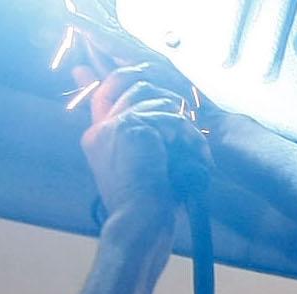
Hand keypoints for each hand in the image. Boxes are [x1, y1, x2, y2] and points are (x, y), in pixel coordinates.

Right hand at [73, 65, 204, 219]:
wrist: (139, 224)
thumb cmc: (147, 206)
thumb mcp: (144, 167)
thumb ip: (147, 139)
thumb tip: (164, 116)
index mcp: (97, 139)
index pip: (104, 95)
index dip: (120, 78)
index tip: (139, 68)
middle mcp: (100, 130)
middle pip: (136, 87)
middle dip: (168, 101)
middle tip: (188, 122)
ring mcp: (113, 126)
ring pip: (158, 101)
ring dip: (183, 125)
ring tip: (195, 153)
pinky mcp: (131, 126)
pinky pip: (171, 118)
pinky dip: (191, 137)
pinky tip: (199, 159)